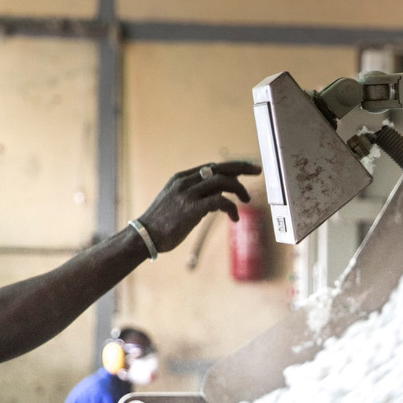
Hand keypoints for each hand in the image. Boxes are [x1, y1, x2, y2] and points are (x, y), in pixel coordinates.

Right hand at [136, 160, 256, 251]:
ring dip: (238, 190)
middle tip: (258, 171)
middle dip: (241, 168)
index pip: (212, 166)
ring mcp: (187, 194)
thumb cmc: (162, 224)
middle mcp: (185, 182)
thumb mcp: (178, 203)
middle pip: (219, 168)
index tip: (248, 168)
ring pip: (222, 182)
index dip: (232, 166)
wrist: (145, 236)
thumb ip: (197, 196)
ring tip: (246, 201)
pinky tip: (234, 218)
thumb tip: (219, 198)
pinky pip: (220, 201)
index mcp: (181, 178)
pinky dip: (231, 207)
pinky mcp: (191, 208)